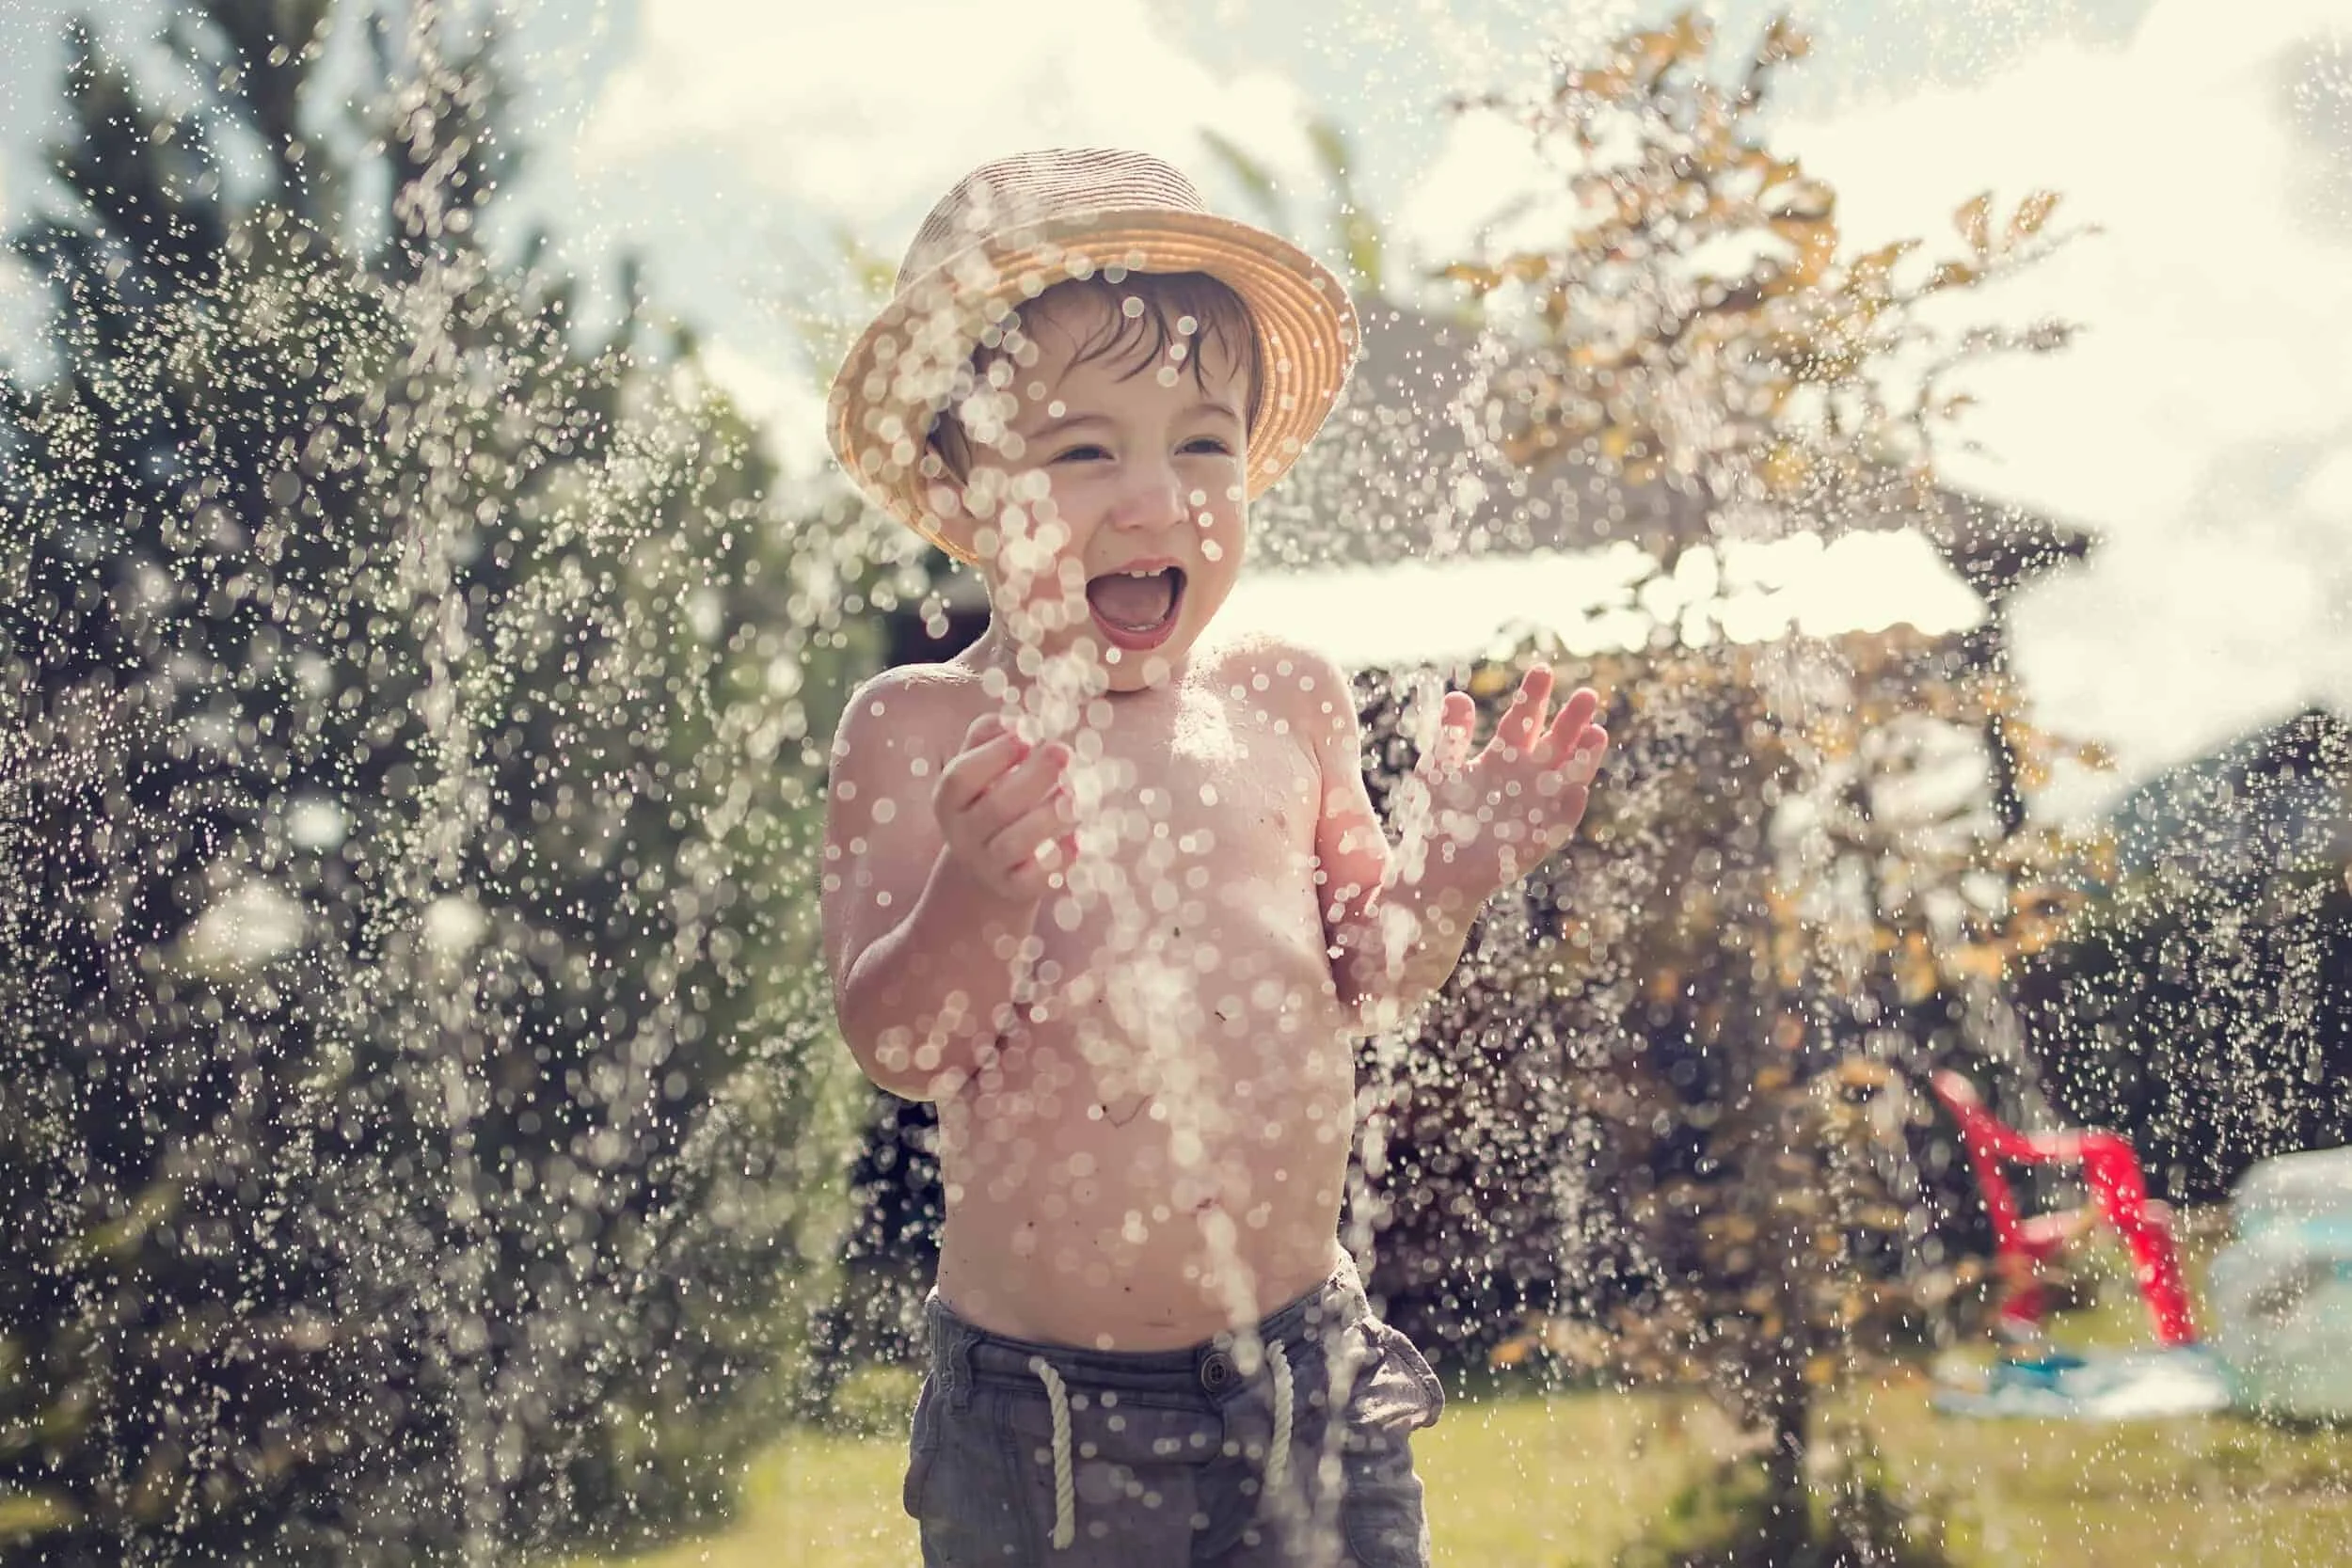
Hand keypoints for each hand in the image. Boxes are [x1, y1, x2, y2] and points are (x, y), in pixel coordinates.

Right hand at [931, 712, 1076, 903]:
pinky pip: (1036, 878)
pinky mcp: (1014, 889)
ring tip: (1074, 794)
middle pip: (996, 807)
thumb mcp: (979, 766)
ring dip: (1049, 816)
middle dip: (1034, 777)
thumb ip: (988, 736)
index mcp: (948, 800)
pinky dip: (1059, 858)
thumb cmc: (990, 798)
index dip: (994, 754)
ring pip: (1015, 844)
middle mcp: (963, 835)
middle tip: (1063, 751)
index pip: (961, 777)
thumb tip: (1015, 721)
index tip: (1027, 735)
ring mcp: (988, 865)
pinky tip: (1077, 839)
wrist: (989, 866)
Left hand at [1413, 664, 1608, 897]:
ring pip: (1568, 777)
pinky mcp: (1540, 839)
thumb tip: (1457, 696)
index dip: (1534, 696)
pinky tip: (1578, 789)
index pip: (1524, 718)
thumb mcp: (1440, 770)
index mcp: (1504, 755)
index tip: (1543, 669)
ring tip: (1596, 733)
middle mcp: (1528, 777)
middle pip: (1556, 742)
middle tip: (1587, 694)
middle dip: (1571, 720)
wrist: (1434, 872)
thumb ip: (1451, 735)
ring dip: (1583, 758)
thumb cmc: (1436, 818)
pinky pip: (1559, 822)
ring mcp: (1538, 807)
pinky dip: (1568, 806)